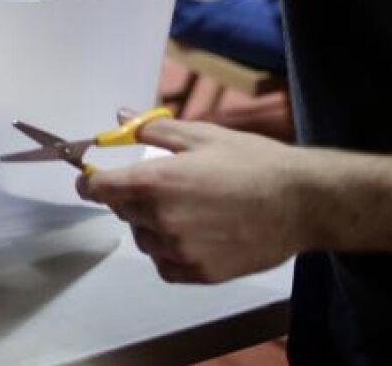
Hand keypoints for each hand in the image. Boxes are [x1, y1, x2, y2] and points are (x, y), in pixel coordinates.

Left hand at [76, 115, 308, 283]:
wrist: (299, 202)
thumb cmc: (252, 162)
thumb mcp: (202, 135)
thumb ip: (154, 130)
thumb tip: (120, 118)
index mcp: (156, 182)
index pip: (100, 188)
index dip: (91, 182)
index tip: (93, 178)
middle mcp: (161, 219)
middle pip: (122, 212)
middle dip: (130, 198)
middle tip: (159, 186)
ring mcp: (180, 250)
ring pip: (143, 240)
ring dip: (150, 226)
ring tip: (183, 210)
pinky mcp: (199, 273)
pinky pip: (165, 265)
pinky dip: (168, 252)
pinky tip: (191, 236)